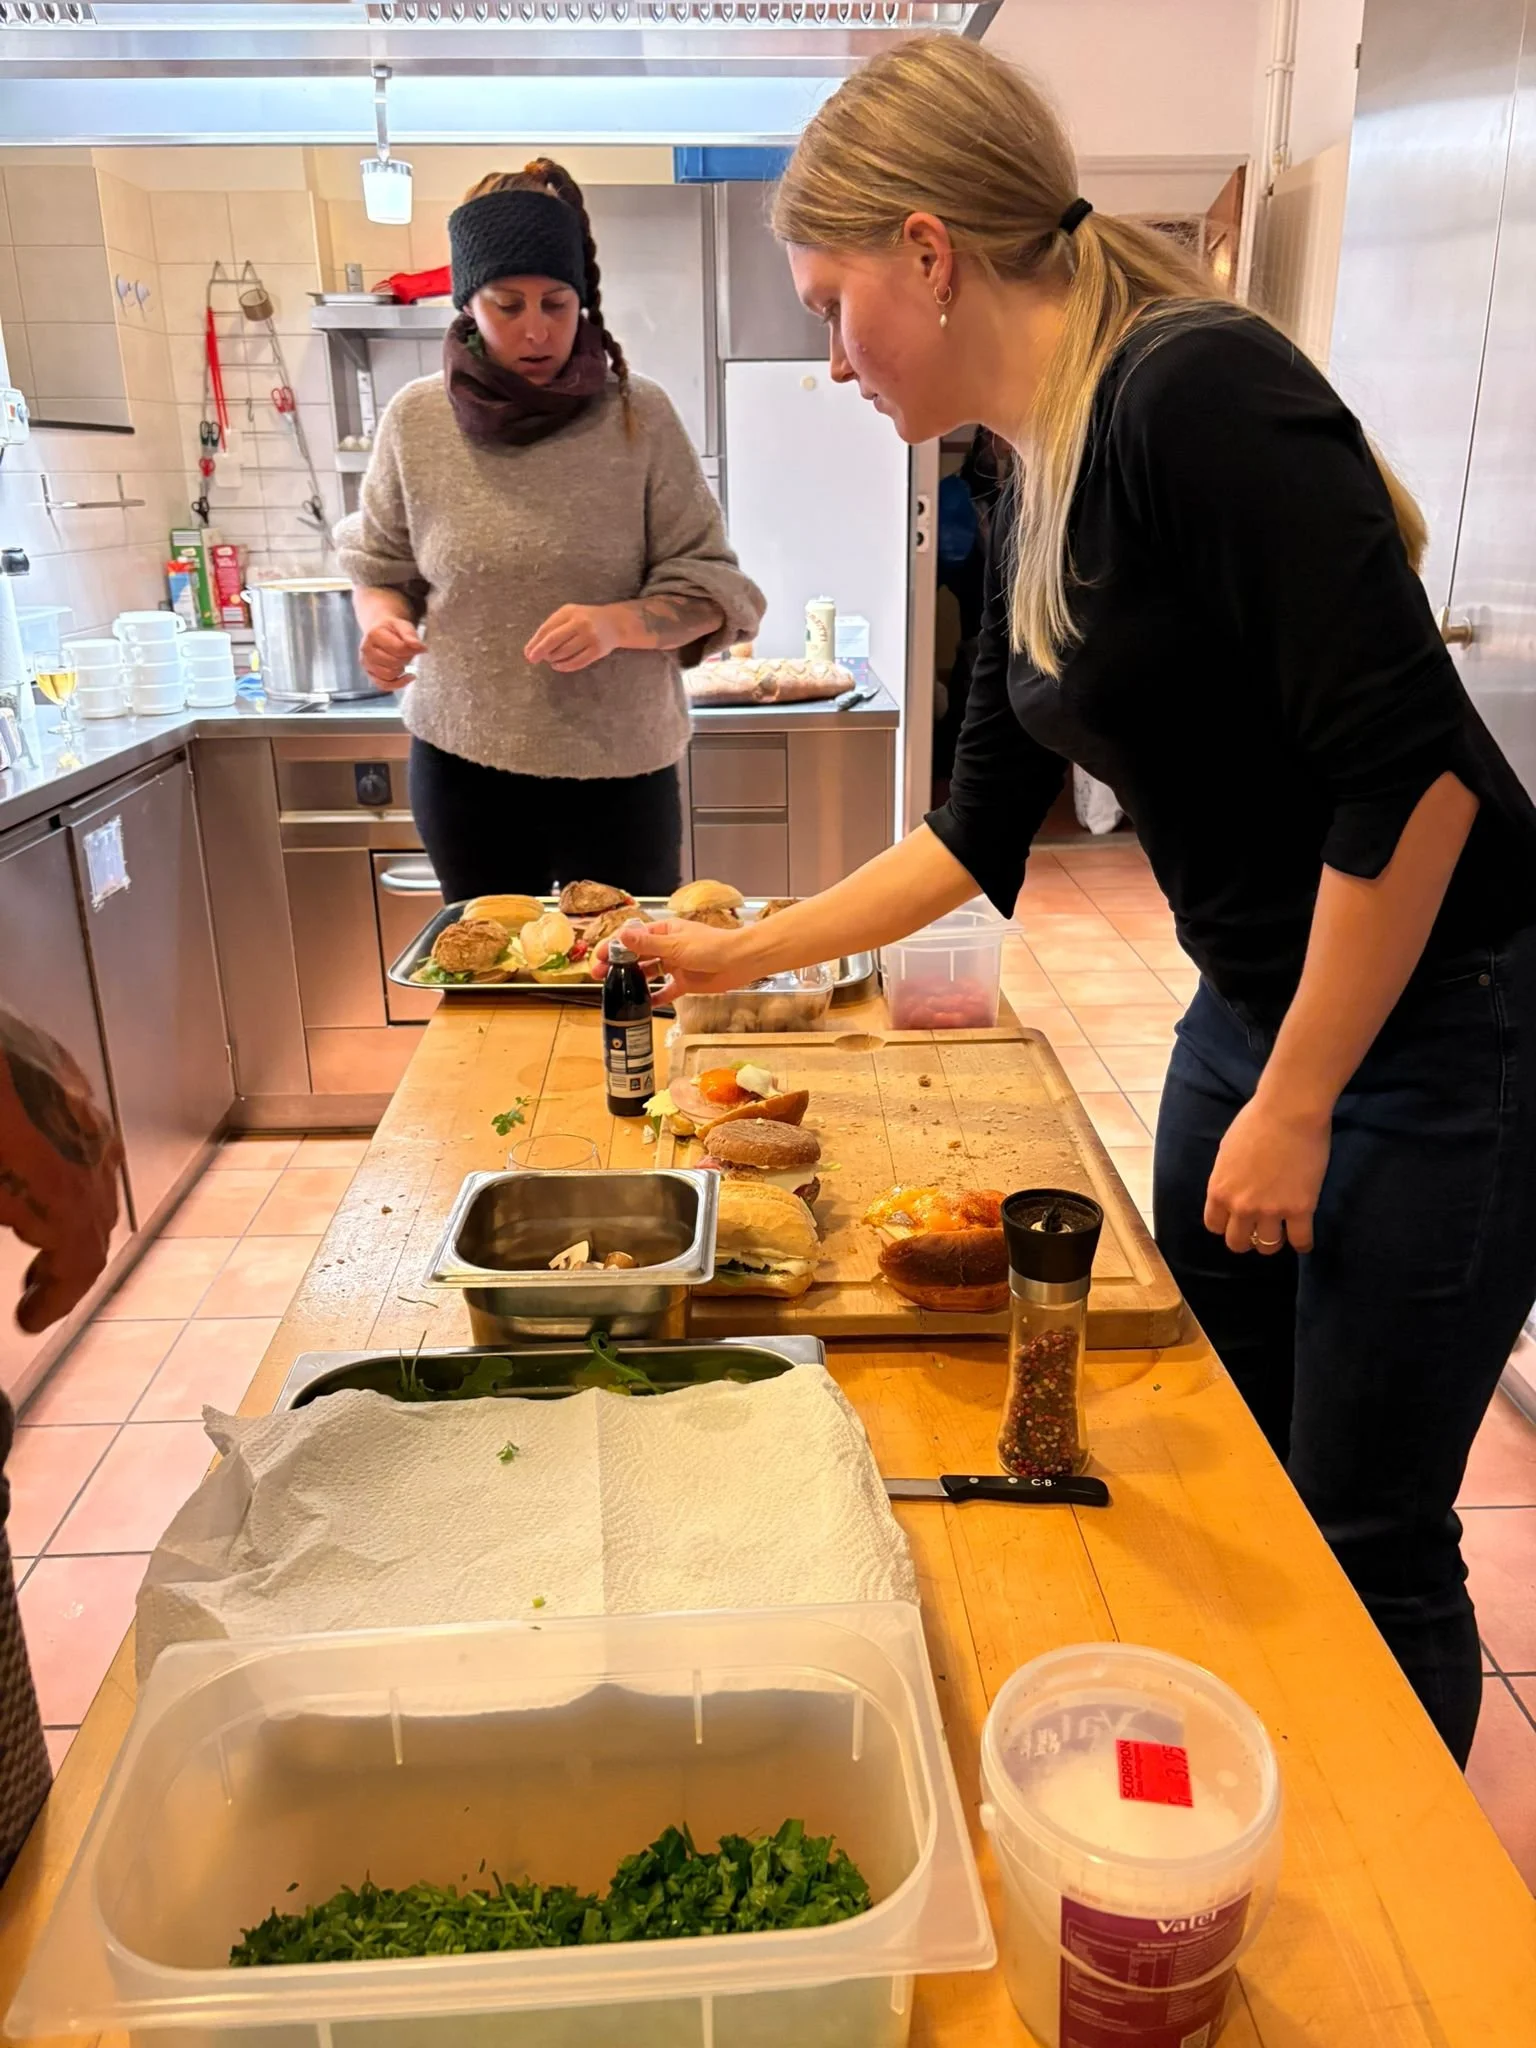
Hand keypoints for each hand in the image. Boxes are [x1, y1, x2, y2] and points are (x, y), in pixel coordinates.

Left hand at [0, 1014, 122, 1331]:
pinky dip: (68, 1159)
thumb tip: (13, 1217)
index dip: (58, 1300)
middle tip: (35, 1285)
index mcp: (60, 1194)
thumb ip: (9, 1210)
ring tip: (38, 1223)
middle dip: (67, 1261)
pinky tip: (35, 1155)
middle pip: (96, 1222)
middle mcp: (86, 1154)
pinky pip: (82, 1129)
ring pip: (98, 1172)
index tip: (31, 1318)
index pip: (80, 1264)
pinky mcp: (64, 1071)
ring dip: (75, 1209)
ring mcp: (81, 1109)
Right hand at [359, 616, 424, 687]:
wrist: (380, 632)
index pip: (398, 648)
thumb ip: (410, 635)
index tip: (416, 646)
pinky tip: (408, 676)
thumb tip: (421, 647)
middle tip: (408, 653)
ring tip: (403, 660)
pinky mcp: (370, 674)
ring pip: (388, 675)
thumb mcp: (403, 626)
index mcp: (373, 634)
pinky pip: (384, 686)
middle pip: (393, 663)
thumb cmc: (392, 629)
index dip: (411, 650)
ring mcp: (366, 663)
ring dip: (401, 670)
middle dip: (406, 659)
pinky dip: (399, 684)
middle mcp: (366, 650)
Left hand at [524, 605, 622, 673]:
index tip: (528, 652)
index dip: (536, 641)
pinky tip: (558, 666)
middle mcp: (580, 623)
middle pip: (554, 640)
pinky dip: (564, 666)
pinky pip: (577, 662)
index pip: (548, 628)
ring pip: (564, 652)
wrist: (615, 623)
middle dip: (540, 651)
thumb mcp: (570, 615)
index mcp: (570, 612)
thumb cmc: (586, 619)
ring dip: (553, 658)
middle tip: (532, 659)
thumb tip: (532, 648)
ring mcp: (590, 637)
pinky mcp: (597, 650)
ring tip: (550, 659)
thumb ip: (552, 626)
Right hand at [594, 918, 754, 1002]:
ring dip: (632, 980)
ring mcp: (675, 966)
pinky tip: (641, 1005)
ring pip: (648, 973)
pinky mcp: (684, 983)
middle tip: (598, 975)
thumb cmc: (711, 946)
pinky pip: (664, 991)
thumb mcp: (675, 945)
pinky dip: (654, 997)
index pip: (633, 938)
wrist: (739, 962)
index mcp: (664, 932)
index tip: (598, 957)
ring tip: (614, 991)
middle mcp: (667, 948)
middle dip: (617, 964)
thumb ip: (647, 945)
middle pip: (637, 956)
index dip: (614, 947)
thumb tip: (621, 936)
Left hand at [1204, 1092, 1331, 1256]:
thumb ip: (1227, 1177)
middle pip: (1237, 1242)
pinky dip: (1302, 1245)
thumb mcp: (1227, 1151)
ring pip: (1267, 1246)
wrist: (1288, 1112)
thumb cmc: (1256, 1121)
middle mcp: (1241, 1206)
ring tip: (1280, 1235)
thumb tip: (1232, 1189)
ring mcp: (1271, 1210)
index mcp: (1219, 1190)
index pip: (1214, 1226)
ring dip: (1272, 1243)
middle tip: (1257, 1232)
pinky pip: (1300, 1241)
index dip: (1226, 1225)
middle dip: (1246, 1240)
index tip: (1236, 1222)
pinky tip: (1303, 1241)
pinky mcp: (1300, 1209)